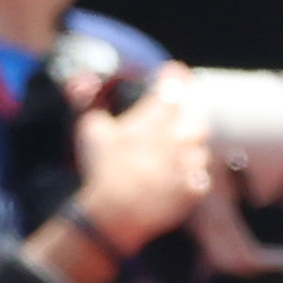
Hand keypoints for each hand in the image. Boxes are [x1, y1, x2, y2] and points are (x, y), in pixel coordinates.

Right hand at [74, 62, 216, 249]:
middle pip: (196, 119)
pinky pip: (201, 177)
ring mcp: (188, 164)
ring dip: (190, 148)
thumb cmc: (102, 169)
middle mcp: (177, 138)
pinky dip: (193, 176)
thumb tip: (81, 82)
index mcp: (154, 119)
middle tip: (175, 123)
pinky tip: (178, 178)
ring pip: (201, 149)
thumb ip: (91, 102)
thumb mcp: (91, 130)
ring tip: (174, 154)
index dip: (176, 76)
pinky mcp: (193, 189)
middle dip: (188, 118)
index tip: (176, 71)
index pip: (173, 87)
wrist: (116, 211)